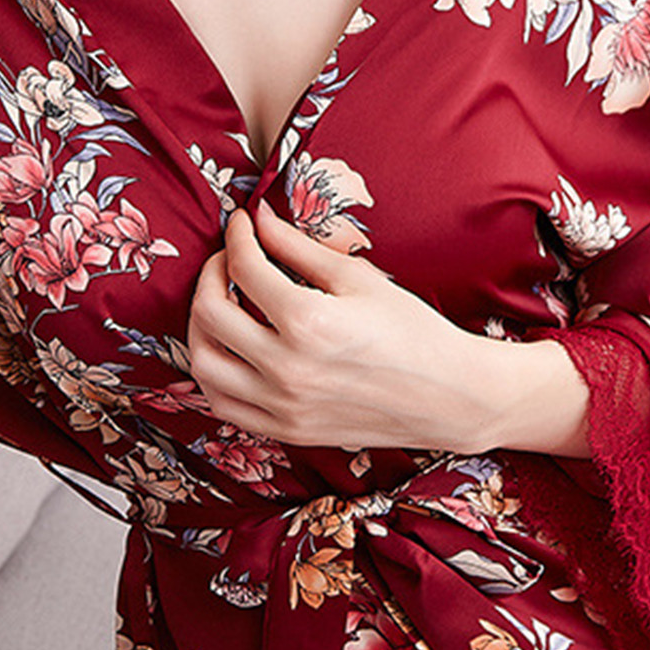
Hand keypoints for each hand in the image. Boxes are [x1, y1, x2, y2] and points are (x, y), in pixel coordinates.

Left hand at [187, 205, 588, 455]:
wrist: (448, 397)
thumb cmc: (412, 330)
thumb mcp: (358, 277)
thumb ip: (299, 247)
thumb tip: (259, 218)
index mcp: (309, 321)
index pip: (244, 266)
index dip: (237, 235)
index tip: (244, 221)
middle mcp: (287, 368)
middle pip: (209, 312)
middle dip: (210, 273)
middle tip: (228, 259)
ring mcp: (282, 406)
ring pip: (203, 363)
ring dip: (201, 325)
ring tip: (220, 302)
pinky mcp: (285, 431)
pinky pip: (221, 404)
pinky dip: (213, 372)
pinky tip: (230, 348)